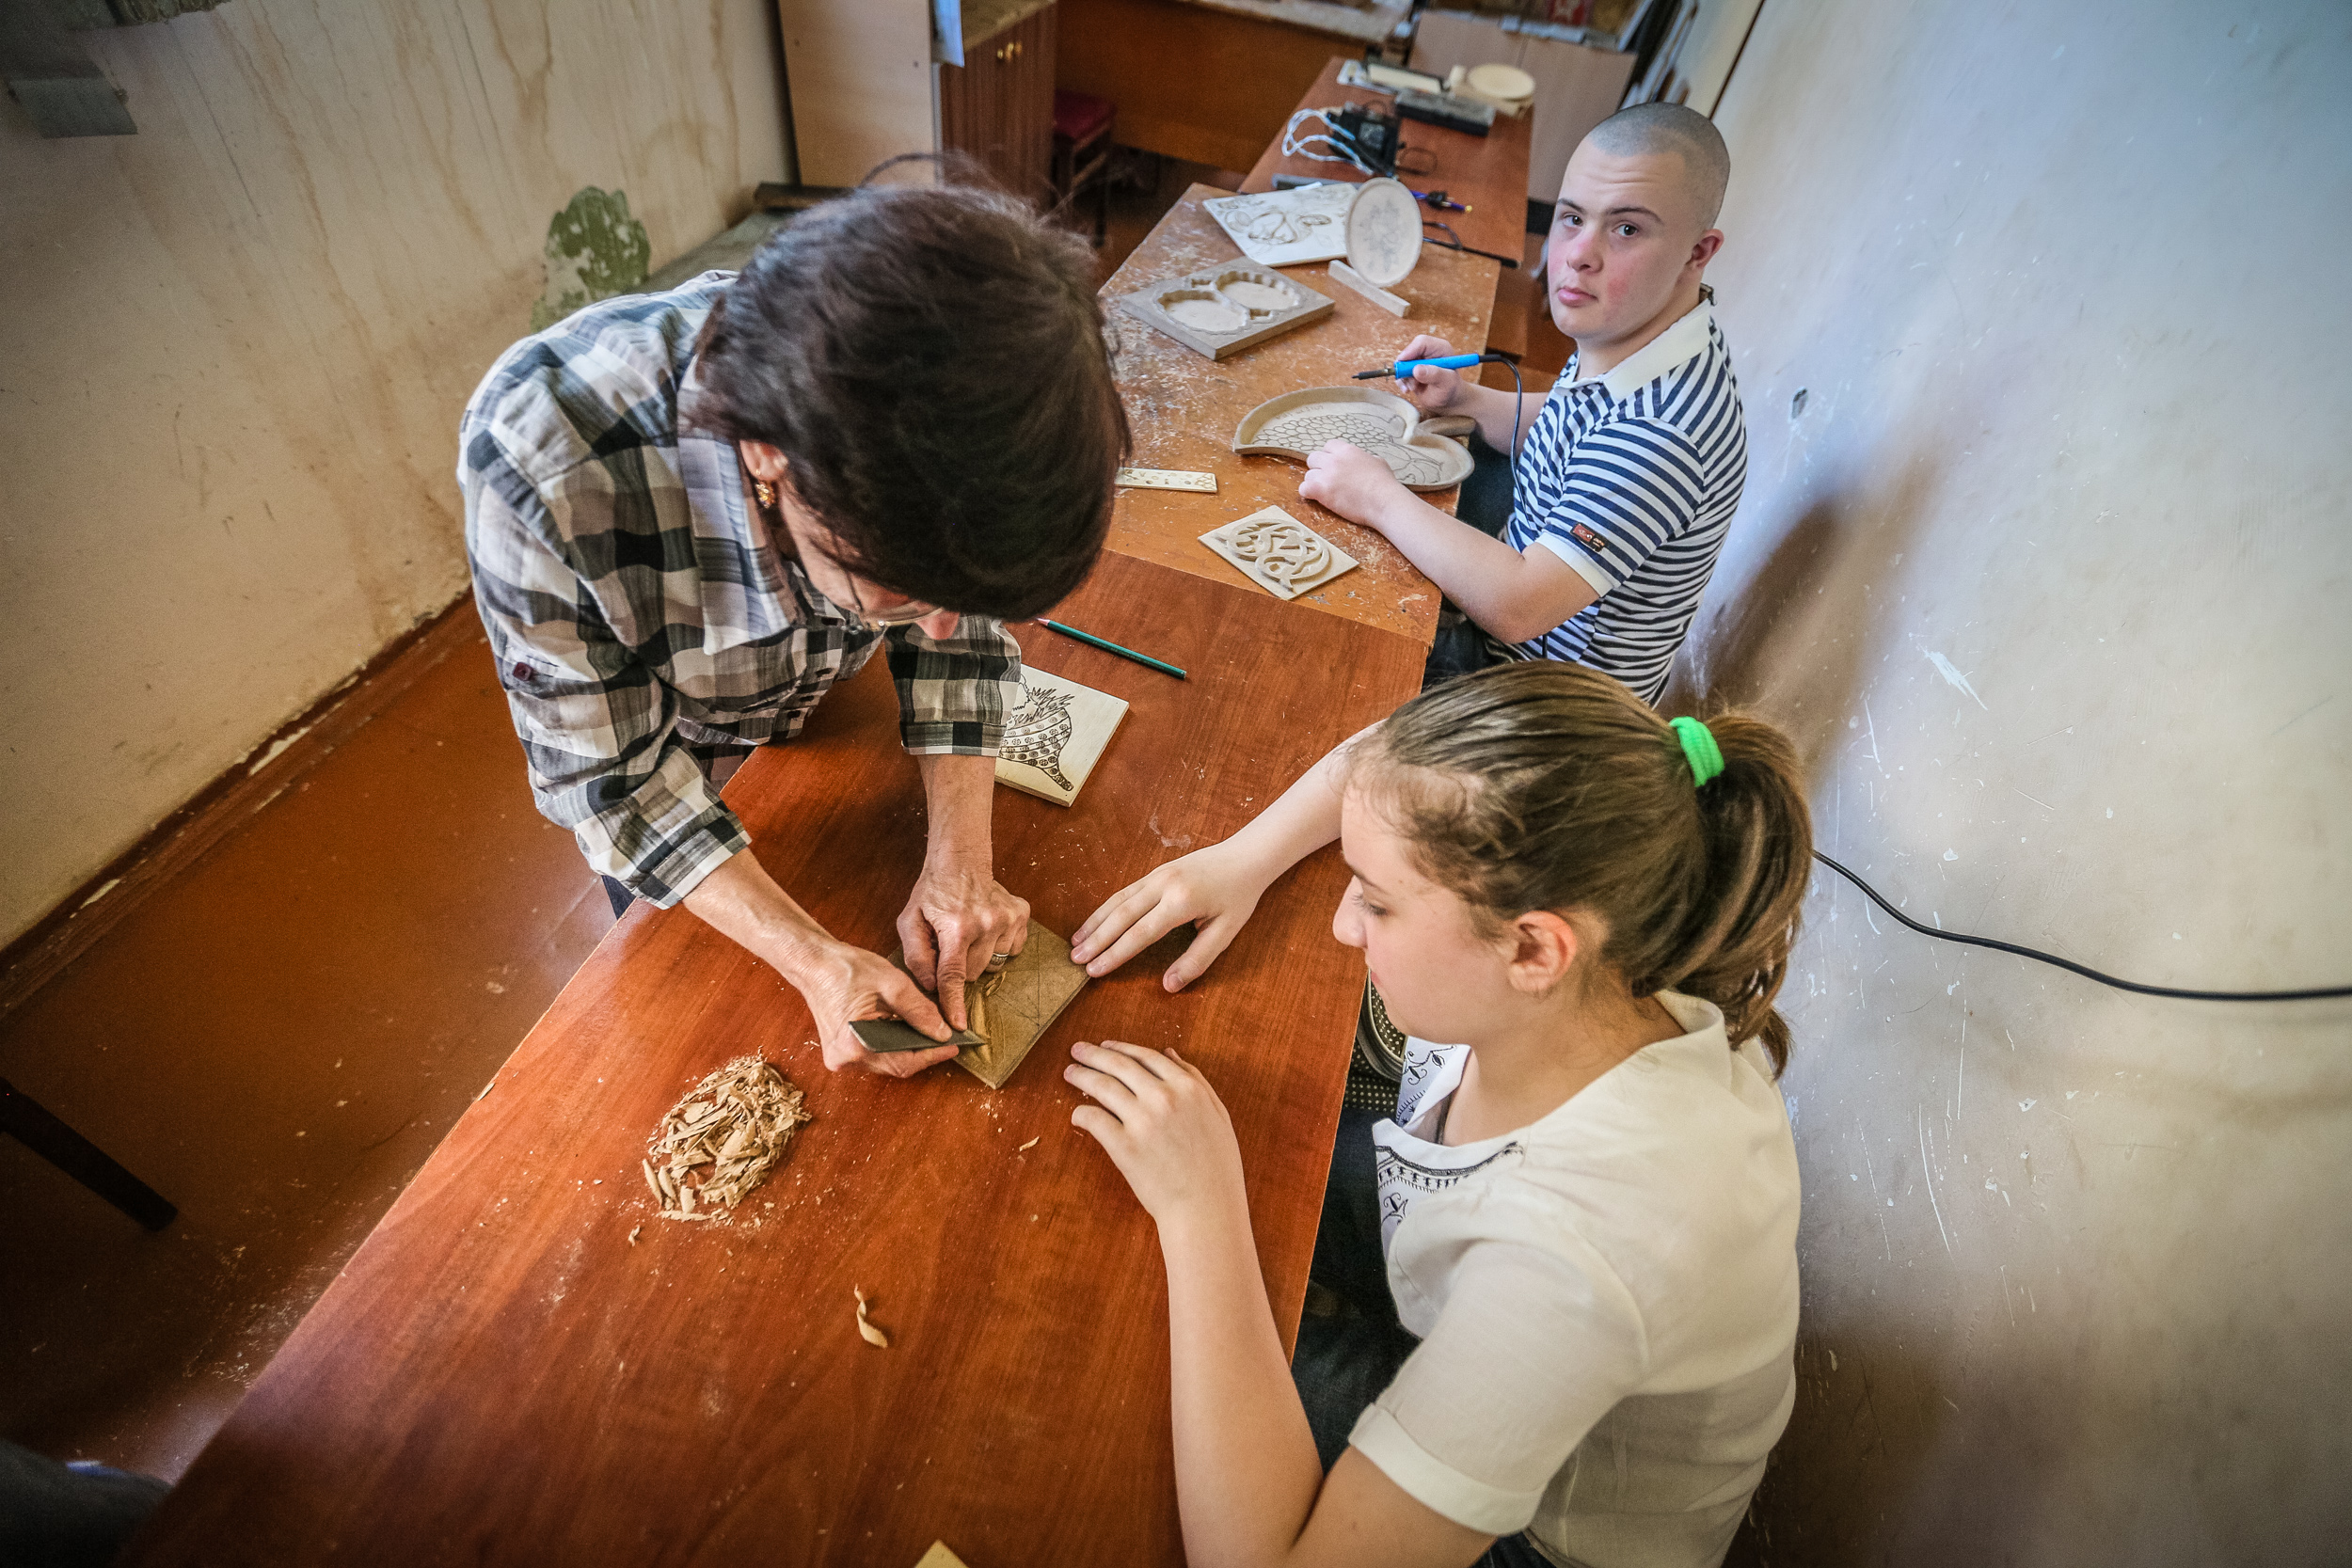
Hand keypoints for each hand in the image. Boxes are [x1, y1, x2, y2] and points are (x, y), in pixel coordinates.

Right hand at [800, 939, 963, 1078]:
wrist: (814, 962)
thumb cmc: (846, 968)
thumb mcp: (892, 984)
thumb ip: (920, 1011)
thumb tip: (943, 1032)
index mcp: (855, 1045)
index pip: (904, 1062)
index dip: (933, 1055)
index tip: (955, 1045)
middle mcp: (845, 1059)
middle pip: (896, 1065)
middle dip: (923, 1051)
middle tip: (946, 1036)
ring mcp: (840, 1058)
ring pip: (887, 1061)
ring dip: (908, 1048)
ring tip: (927, 1029)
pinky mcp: (841, 1051)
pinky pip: (875, 1054)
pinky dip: (893, 1044)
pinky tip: (904, 1028)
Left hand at [898, 857, 1029, 1028]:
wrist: (960, 861)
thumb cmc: (932, 892)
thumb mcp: (909, 921)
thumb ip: (916, 957)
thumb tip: (931, 986)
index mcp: (956, 927)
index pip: (953, 976)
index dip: (953, 1003)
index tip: (957, 1025)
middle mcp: (987, 923)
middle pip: (974, 973)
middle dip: (960, 968)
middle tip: (951, 947)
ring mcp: (1008, 919)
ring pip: (994, 964)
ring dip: (980, 958)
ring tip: (969, 935)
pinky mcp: (1021, 915)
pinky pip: (1012, 950)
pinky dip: (998, 947)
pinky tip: (987, 930)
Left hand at [1065, 1041, 1247, 1230]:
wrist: (1206, 1208)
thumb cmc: (1217, 1166)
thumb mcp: (1218, 1114)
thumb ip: (1196, 1080)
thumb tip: (1170, 1053)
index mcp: (1188, 1087)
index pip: (1146, 1056)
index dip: (1121, 1047)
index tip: (1106, 1046)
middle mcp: (1163, 1098)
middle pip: (1119, 1065)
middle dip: (1094, 1054)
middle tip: (1077, 1050)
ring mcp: (1142, 1121)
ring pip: (1102, 1087)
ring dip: (1082, 1076)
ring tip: (1070, 1073)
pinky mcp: (1124, 1146)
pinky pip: (1093, 1119)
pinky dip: (1081, 1113)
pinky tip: (1077, 1114)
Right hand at [1071, 843, 1275, 990]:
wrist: (1246, 856)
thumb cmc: (1239, 896)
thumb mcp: (1226, 932)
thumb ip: (1197, 960)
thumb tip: (1168, 986)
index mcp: (1182, 902)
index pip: (1140, 934)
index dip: (1115, 955)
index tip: (1094, 971)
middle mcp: (1163, 885)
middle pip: (1121, 916)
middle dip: (1096, 940)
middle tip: (1075, 961)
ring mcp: (1157, 875)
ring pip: (1118, 901)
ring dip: (1094, 922)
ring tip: (1075, 944)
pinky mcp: (1156, 871)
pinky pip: (1125, 892)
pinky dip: (1106, 908)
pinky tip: (1095, 922)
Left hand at [1300, 440, 1408, 531]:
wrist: (1384, 501)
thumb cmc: (1385, 484)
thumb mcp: (1378, 462)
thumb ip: (1365, 458)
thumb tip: (1365, 460)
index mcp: (1347, 450)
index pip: (1328, 446)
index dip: (1329, 456)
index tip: (1334, 466)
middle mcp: (1334, 460)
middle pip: (1313, 458)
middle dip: (1319, 468)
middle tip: (1328, 480)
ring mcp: (1326, 474)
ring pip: (1308, 475)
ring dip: (1315, 483)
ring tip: (1327, 493)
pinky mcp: (1321, 490)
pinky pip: (1303, 488)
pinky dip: (1308, 494)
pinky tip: (1317, 498)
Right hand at [1392, 333, 1462, 415]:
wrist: (1446, 399)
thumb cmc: (1450, 389)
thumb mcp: (1447, 383)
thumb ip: (1434, 374)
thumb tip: (1416, 370)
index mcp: (1440, 348)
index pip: (1422, 342)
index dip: (1410, 351)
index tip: (1403, 364)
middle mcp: (1428, 351)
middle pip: (1409, 352)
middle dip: (1406, 368)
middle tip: (1409, 380)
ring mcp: (1418, 360)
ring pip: (1402, 363)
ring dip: (1404, 377)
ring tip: (1414, 387)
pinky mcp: (1411, 369)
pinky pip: (1400, 372)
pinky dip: (1401, 382)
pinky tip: (1408, 390)